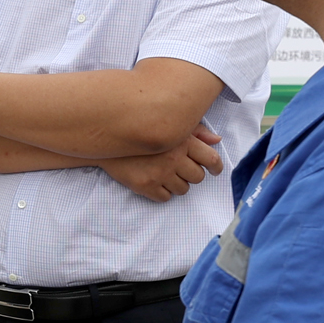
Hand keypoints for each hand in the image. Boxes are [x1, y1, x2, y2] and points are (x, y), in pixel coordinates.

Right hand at [100, 124, 222, 202]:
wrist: (106, 141)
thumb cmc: (141, 131)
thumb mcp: (169, 124)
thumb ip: (196, 131)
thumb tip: (217, 140)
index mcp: (183, 140)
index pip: (211, 159)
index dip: (216, 167)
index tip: (215, 170)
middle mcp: (173, 157)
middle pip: (198, 177)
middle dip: (192, 174)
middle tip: (181, 169)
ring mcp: (159, 173)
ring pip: (183, 189)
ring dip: (178, 184)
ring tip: (166, 174)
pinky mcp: (145, 186)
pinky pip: (166, 198)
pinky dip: (163, 192)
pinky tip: (156, 182)